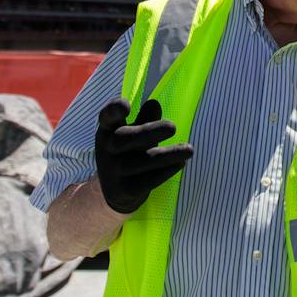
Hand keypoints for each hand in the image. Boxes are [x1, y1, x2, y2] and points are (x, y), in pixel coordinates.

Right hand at [93, 98, 193, 214]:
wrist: (115, 191)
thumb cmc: (129, 151)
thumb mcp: (133, 132)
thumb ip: (144, 119)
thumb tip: (154, 104)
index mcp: (107, 130)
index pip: (107, 117)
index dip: (113, 110)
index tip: (126, 106)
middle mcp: (106, 150)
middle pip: (125, 139)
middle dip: (150, 132)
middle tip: (173, 127)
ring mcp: (113, 171)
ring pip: (143, 161)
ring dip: (169, 154)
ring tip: (189, 150)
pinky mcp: (124, 190)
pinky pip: (149, 180)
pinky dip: (166, 171)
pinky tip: (180, 163)